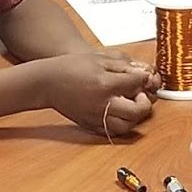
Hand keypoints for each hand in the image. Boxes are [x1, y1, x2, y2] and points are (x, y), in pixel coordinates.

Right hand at [40, 53, 159, 135]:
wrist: (47, 82)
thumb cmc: (70, 67)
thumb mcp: (99, 59)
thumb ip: (122, 67)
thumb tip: (141, 75)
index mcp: (105, 84)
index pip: (137, 85)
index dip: (144, 80)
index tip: (143, 77)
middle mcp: (102, 104)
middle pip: (137, 111)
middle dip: (144, 102)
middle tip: (140, 95)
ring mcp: (96, 117)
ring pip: (127, 126)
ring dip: (135, 117)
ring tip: (130, 105)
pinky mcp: (90, 125)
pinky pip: (112, 132)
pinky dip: (121, 125)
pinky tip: (119, 114)